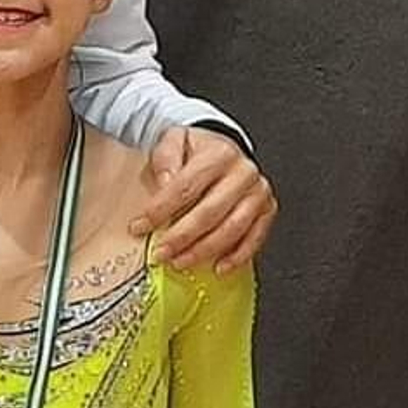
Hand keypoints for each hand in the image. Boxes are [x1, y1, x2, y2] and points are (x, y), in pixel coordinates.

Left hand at [130, 126, 276, 273]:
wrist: (223, 148)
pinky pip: (254, 238)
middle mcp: (243, 173)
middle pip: (209, 212)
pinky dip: (236, 257)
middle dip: (181, 237)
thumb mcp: (173, 140)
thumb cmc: (196, 149)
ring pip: (232, 229)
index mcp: (219, 154)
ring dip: (203, 251)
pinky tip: (217, 267)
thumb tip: (164, 183)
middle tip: (161, 252)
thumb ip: (165, 159)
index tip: (140, 226)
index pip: (185, 187)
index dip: (160, 210)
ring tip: (180, 261)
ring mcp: (258, 193)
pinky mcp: (268, 210)